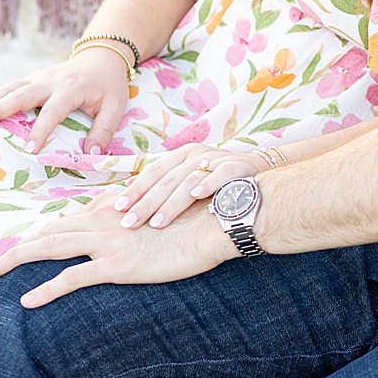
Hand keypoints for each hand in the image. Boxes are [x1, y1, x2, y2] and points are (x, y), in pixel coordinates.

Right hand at [0, 48, 131, 154]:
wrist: (103, 57)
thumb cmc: (109, 85)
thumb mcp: (116, 106)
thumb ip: (105, 129)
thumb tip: (92, 153)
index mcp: (72, 89)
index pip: (52, 111)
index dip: (41, 130)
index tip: (30, 150)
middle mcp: (51, 81)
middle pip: (21, 95)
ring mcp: (38, 77)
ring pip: (9, 89)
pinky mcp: (31, 78)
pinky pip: (9, 87)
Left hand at [0, 198, 235, 307]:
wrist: (218, 224)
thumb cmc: (201, 219)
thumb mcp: (169, 211)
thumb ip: (145, 213)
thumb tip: (135, 219)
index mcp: (118, 209)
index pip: (72, 217)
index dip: (46, 228)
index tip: (30, 239)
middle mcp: (107, 221)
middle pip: (52, 229)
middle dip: (22, 243)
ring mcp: (110, 242)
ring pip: (52, 246)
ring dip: (20, 257)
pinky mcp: (118, 265)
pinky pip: (72, 278)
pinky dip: (46, 289)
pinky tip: (28, 300)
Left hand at [113, 145, 261, 229]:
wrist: (259, 178)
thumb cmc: (218, 185)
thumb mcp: (189, 179)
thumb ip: (162, 183)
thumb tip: (126, 190)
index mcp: (182, 156)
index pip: (152, 171)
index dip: (135, 190)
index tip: (118, 210)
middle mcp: (197, 154)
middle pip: (166, 179)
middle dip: (146, 202)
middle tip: (129, 223)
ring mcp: (218, 159)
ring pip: (188, 180)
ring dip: (171, 203)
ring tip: (156, 223)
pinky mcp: (237, 167)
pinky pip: (220, 174)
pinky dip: (208, 184)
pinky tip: (196, 196)